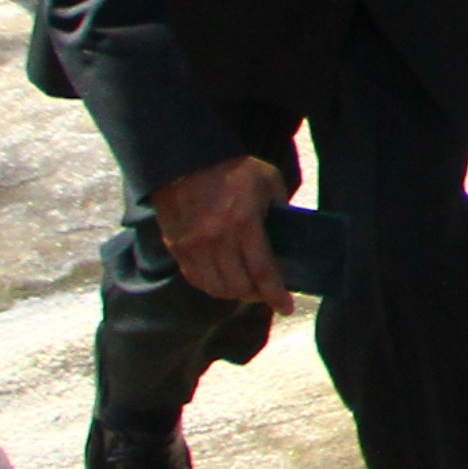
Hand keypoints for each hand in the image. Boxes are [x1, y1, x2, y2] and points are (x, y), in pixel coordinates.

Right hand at [152, 154, 292, 313]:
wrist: (186, 160)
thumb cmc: (234, 169)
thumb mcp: (269, 181)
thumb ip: (281, 208)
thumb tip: (290, 230)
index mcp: (244, 225)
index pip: (263, 272)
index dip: (276, 295)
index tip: (286, 308)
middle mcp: (217, 242)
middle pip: (239, 286)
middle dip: (257, 296)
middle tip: (268, 293)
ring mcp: (194, 247)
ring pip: (216, 287)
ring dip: (234, 294)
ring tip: (247, 289)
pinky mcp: (177, 247)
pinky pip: (196, 279)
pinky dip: (212, 286)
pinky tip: (223, 281)